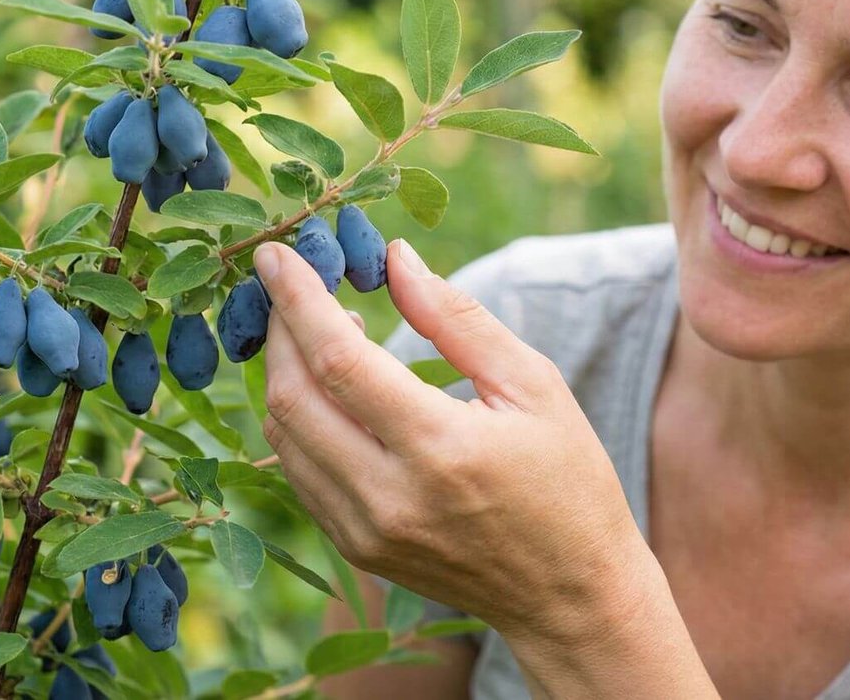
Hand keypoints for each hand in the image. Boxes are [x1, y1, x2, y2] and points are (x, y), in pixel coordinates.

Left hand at [253, 237, 651, 646]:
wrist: (570, 596)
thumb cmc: (568, 480)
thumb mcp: (534, 385)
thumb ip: (458, 319)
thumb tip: (395, 258)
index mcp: (441, 448)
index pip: (339, 360)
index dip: (299, 300)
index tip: (278, 254)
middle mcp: (389, 497)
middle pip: (293, 398)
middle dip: (279, 328)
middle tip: (289, 282)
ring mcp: (365, 532)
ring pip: (283, 438)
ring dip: (282, 372)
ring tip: (314, 327)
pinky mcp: (356, 550)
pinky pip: (300, 473)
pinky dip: (298, 419)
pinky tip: (328, 386)